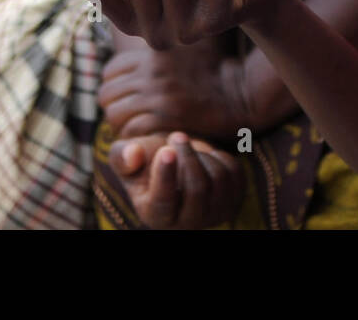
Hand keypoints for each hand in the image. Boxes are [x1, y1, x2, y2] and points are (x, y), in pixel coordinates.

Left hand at [99, 37, 253, 141]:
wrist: (241, 93)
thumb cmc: (215, 68)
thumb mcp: (188, 42)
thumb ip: (163, 36)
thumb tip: (143, 29)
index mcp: (153, 52)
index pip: (111, 71)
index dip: (115, 86)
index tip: (127, 96)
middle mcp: (152, 71)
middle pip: (107, 93)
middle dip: (115, 107)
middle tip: (130, 115)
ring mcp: (159, 93)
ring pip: (114, 114)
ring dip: (122, 124)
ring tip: (137, 126)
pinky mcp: (168, 116)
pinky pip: (131, 130)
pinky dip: (135, 137)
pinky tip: (149, 135)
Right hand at [108, 131, 245, 228]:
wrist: (174, 160)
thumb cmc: (145, 159)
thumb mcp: (125, 155)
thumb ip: (122, 156)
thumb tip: (134, 155)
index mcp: (155, 215)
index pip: (163, 202)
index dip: (165, 176)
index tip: (166, 151)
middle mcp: (186, 223)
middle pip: (197, 189)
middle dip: (188, 156)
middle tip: (177, 135)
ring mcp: (214, 214)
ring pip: (218, 179)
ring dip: (203, 154)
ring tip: (188, 147)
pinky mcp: (234, 199)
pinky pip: (234, 173)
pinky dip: (219, 156)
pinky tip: (205, 155)